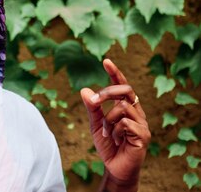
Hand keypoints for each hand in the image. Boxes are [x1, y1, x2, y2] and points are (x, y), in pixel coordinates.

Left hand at [80, 59, 150, 189]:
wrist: (115, 168)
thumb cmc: (108, 145)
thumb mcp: (96, 124)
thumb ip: (92, 108)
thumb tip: (84, 90)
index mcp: (125, 106)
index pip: (122, 85)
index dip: (115, 73)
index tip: (106, 61)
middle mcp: (136, 111)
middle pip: (126, 90)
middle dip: (107, 92)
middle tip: (94, 101)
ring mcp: (142, 123)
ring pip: (122, 107)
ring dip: (108, 119)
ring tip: (107, 134)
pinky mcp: (144, 135)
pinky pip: (126, 123)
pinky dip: (116, 131)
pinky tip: (117, 141)